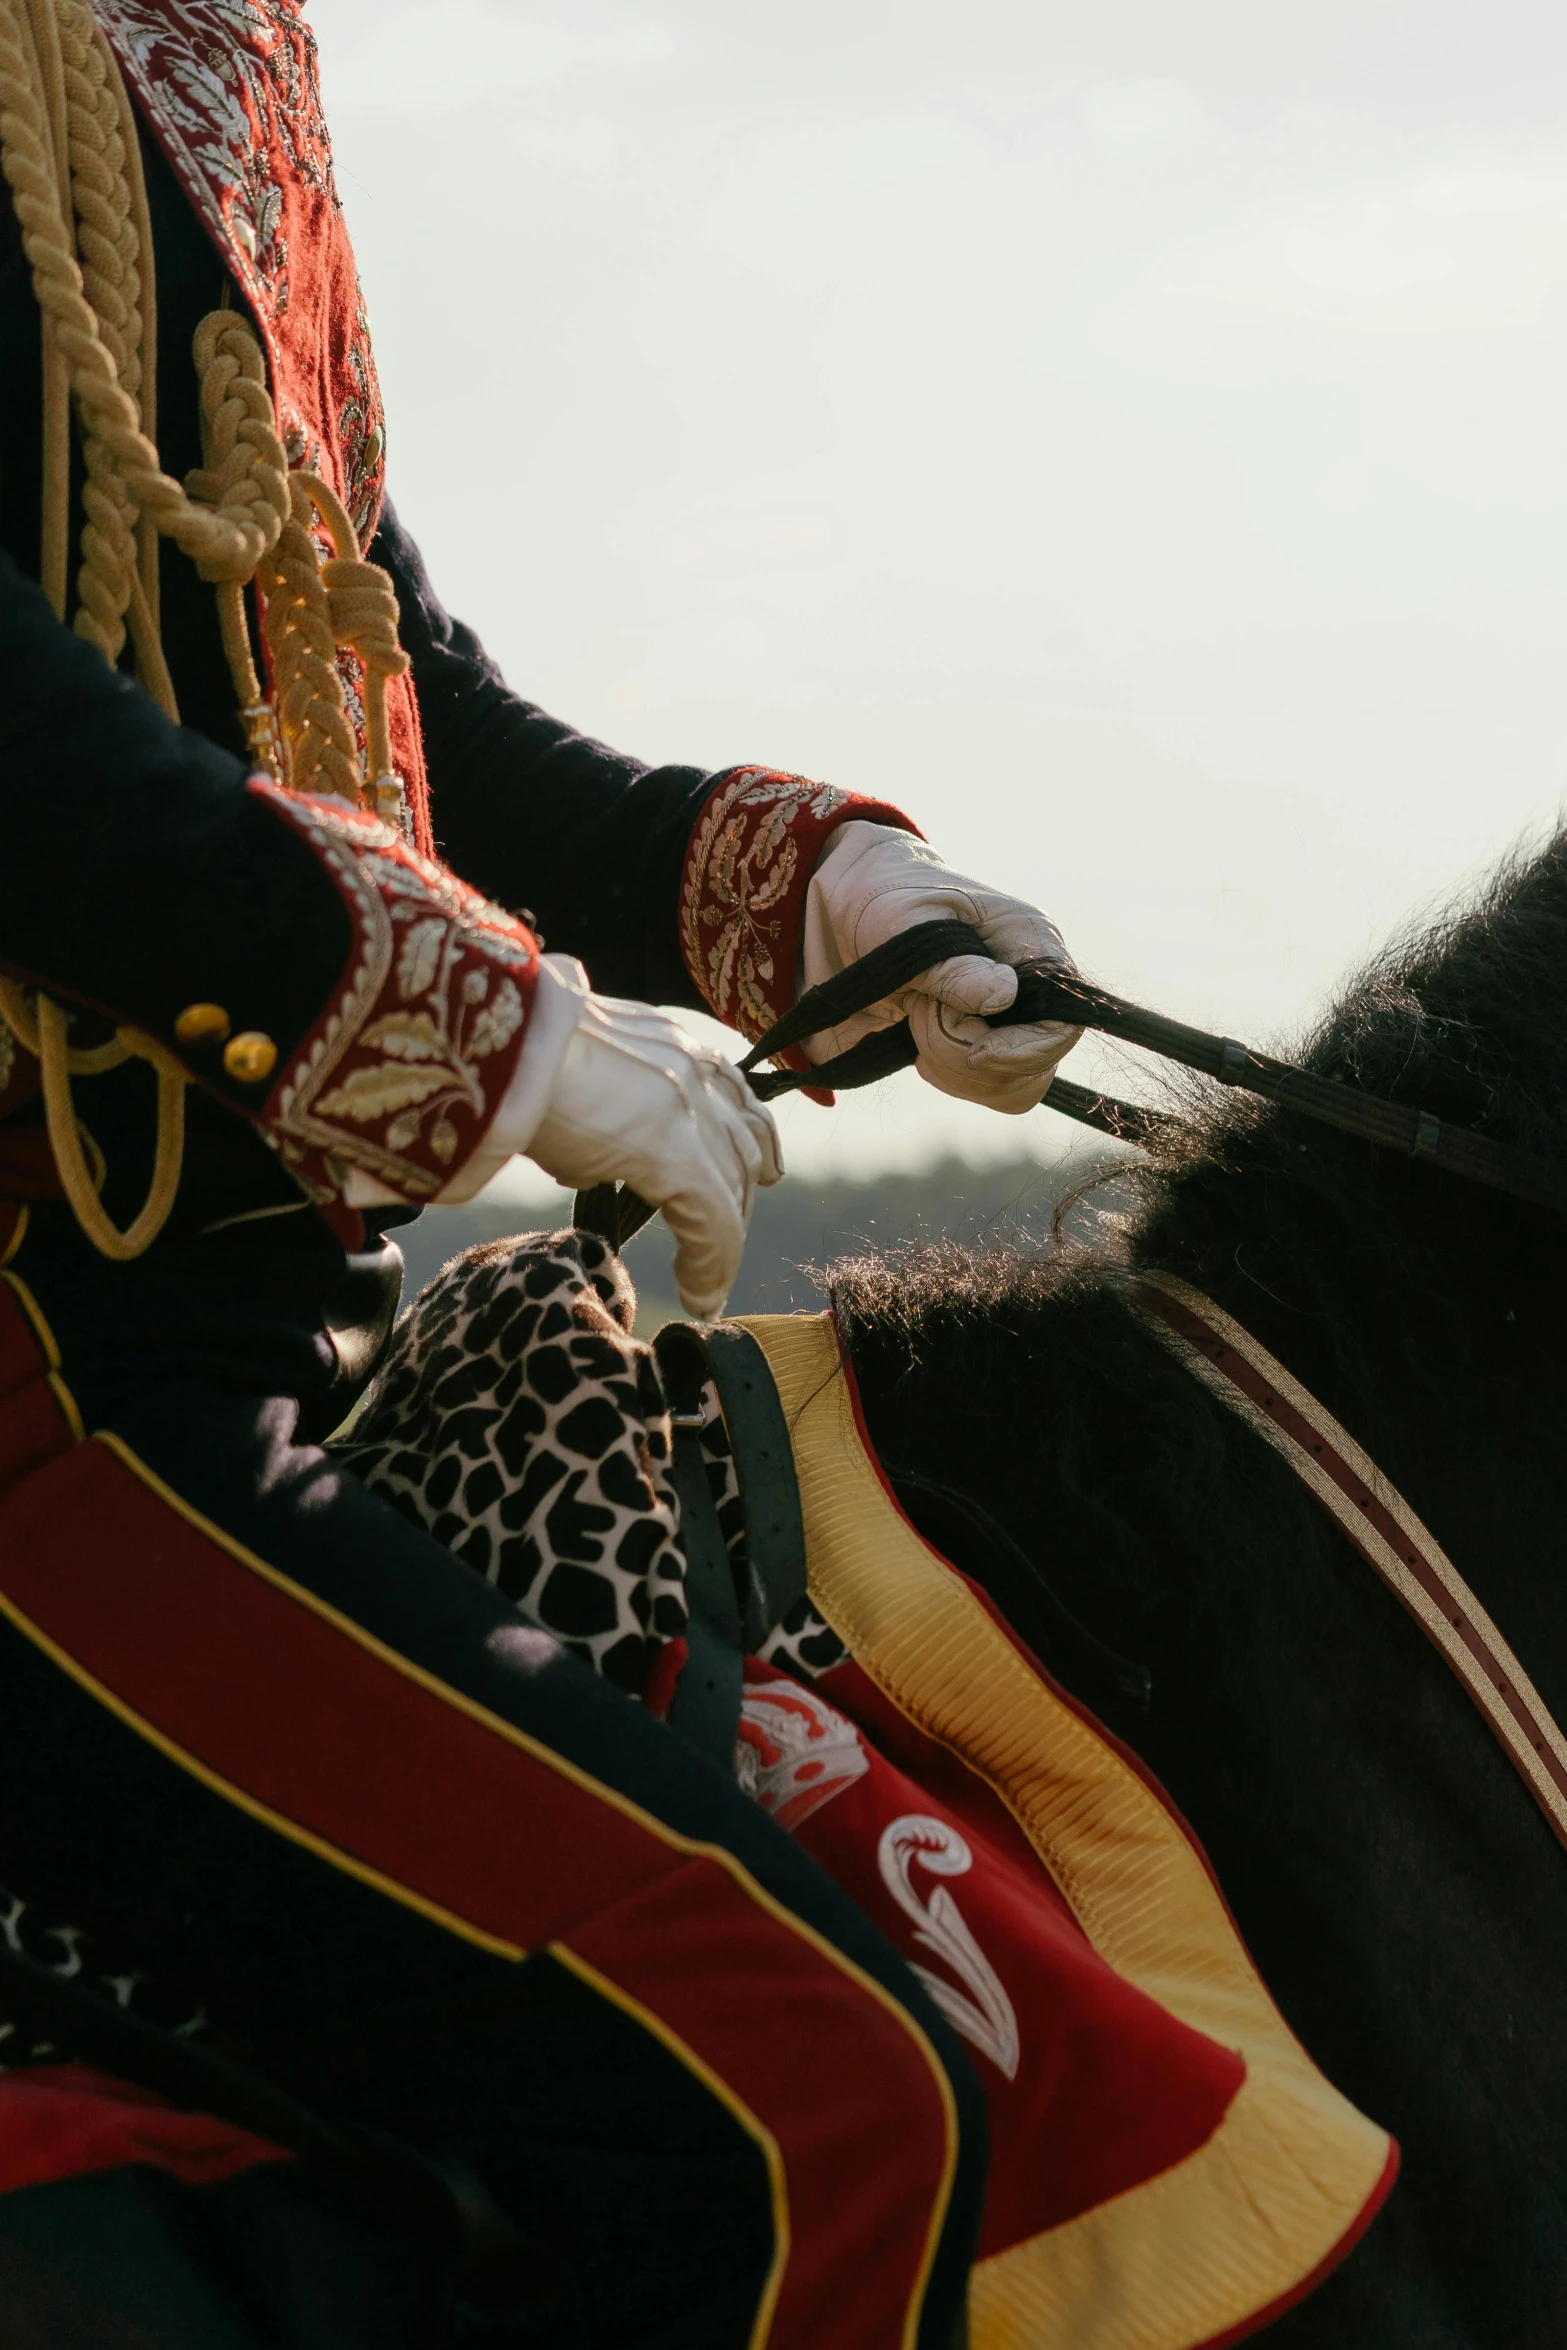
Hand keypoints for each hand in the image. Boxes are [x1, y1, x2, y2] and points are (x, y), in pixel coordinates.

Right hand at [524, 962, 781, 1318]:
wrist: (500, 1036)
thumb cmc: (510, 1055)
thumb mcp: (569, 1076)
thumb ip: (597, 1108)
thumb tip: (593, 1161)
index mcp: (668, 1043)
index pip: (730, 1100)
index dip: (745, 1147)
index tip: (757, 1179)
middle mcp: (691, 1070)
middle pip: (742, 1144)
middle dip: (739, 1194)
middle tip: (723, 1234)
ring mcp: (690, 1110)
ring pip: (732, 1186)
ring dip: (725, 1236)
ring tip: (708, 1279)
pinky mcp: (677, 1153)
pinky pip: (715, 1223)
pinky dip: (712, 1265)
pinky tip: (700, 1296)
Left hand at [800, 822, 1079, 1112]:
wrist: (854, 918)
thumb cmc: (883, 904)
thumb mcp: (904, 924)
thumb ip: (950, 964)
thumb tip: (1004, 995)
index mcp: (1030, 940)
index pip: (1064, 1018)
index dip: (1024, 1049)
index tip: (973, 1051)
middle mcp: (1036, 984)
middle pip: (1038, 1062)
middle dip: (969, 1055)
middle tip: (919, 1012)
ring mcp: (1017, 1018)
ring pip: (1013, 1085)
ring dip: (954, 1067)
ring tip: (916, 1019)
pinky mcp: (992, 1044)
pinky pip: (992, 1090)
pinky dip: (953, 1079)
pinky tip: (920, 1047)